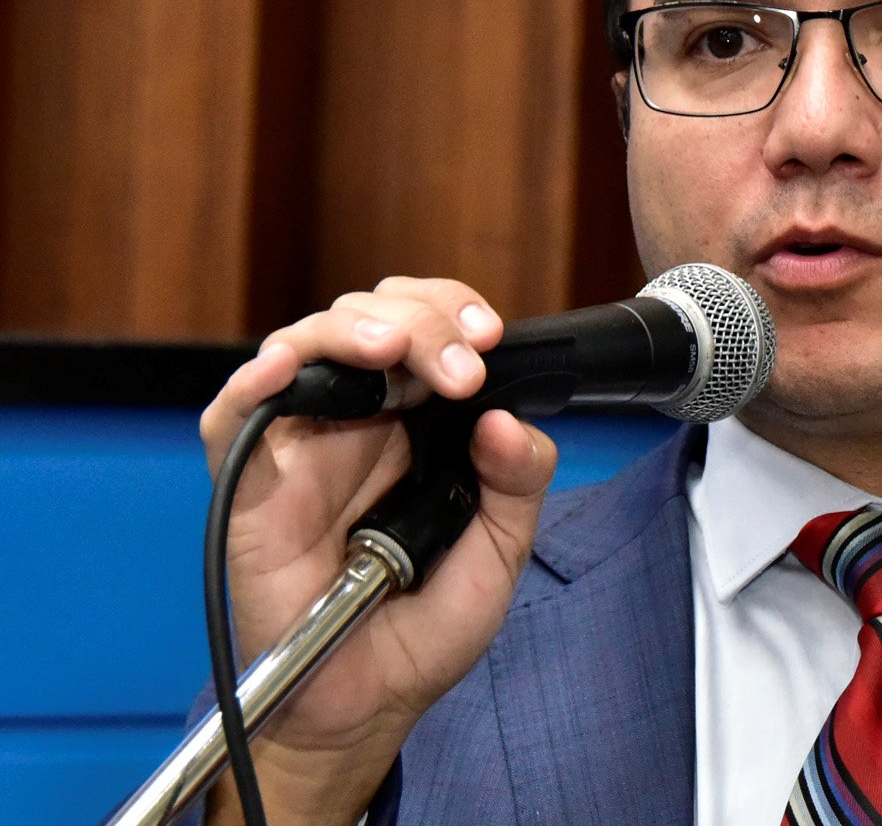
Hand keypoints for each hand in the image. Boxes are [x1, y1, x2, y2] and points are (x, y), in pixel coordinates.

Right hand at [198, 278, 556, 823]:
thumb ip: (519, 482)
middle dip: (422, 320)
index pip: (428, 327)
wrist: (370, 700)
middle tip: (461, 367)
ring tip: (395, 349)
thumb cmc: (428, 622)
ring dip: (353, 330)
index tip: (491, 336)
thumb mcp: (501, 549)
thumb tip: (506, 421)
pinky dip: (253, 381)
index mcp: (420, 418)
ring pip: (307, 345)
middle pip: (372, 319)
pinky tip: (286, 367)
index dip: (454, 311)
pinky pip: (231, 417)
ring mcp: (301, 444)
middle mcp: (359, 417)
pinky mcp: (249, 484)